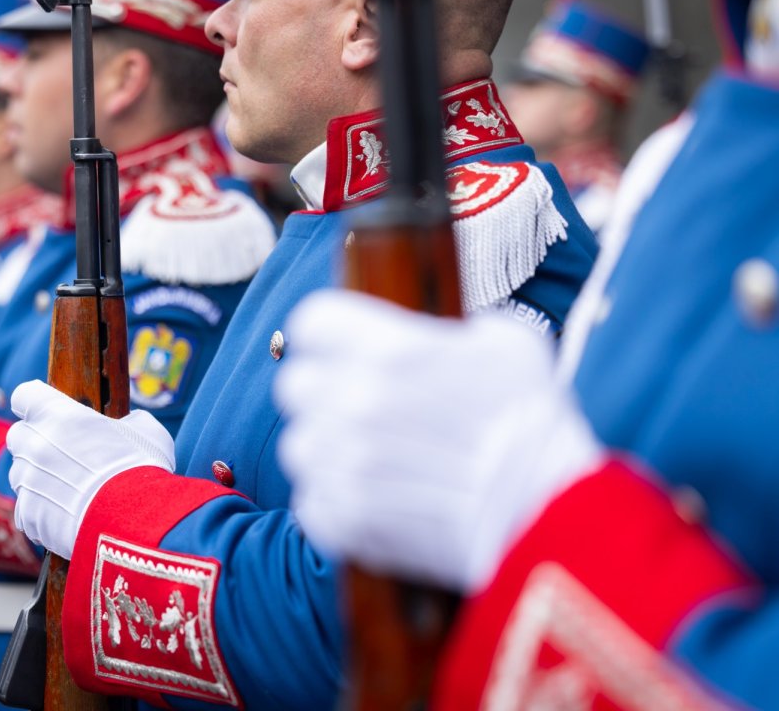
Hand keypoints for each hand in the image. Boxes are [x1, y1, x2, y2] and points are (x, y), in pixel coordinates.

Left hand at [7, 380, 174, 558]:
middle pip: (18, 434)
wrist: (133, 520)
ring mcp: (27, 480)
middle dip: (35, 441)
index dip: (35, 402)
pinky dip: (41, 512)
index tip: (46, 411)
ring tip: (68, 490)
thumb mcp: (145, 431)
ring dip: (37, 478)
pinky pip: (26, 509)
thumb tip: (130, 424)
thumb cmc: (141, 469)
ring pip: (20, 473)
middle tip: (62, 454)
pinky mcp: (28, 514)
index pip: (25, 395)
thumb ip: (129, 421)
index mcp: (57, 414)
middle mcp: (34, 443)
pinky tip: (67, 516)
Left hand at [275, 290, 602, 592]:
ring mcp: (343, 463)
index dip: (325, 335)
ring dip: (326, 451)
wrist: (546, 514)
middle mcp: (354, 400)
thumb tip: (436, 337)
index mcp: (387, 348)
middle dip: (321, 393)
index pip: (311, 321)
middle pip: (293, 385)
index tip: (338, 347)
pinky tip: (375, 500)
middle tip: (355, 407)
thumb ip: (451, 331)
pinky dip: (335, 503)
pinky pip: (310, 503)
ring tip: (368, 460)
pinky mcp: (344, 519)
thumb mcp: (507, 344)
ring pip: (297, 446)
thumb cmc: (533, 422)